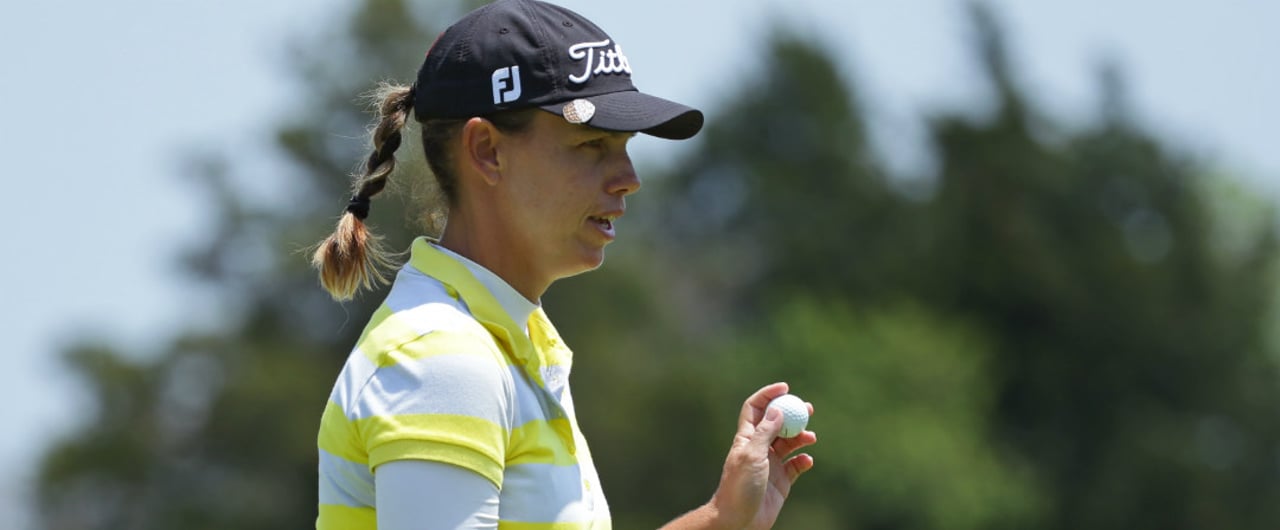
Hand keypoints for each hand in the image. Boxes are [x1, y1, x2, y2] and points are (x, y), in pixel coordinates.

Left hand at [709, 382, 816, 528]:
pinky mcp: (782, 481)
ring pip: (790, 444)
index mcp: (747, 438)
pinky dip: (804, 461)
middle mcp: (760, 448)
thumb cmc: (738, 487)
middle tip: (808, 409)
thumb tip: (777, 409)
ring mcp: (771, 464)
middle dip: (793, 414)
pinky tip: (807, 461)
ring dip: (801, 437)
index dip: (768, 395)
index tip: (785, 387)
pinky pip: (797, 466)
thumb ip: (766, 432)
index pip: (755, 408)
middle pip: (778, 424)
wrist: (738, 520)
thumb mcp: (752, 455)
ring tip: (811, 438)